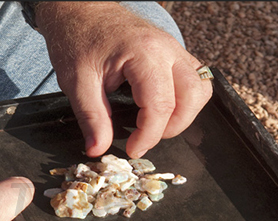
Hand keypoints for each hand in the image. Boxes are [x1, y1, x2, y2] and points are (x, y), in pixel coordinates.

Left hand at [36, 2, 212, 158]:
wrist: (79, 10)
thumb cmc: (78, 39)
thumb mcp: (77, 83)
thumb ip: (91, 119)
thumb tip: (98, 149)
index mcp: (143, 53)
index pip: (160, 105)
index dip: (149, 135)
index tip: (132, 149)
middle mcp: (166, 48)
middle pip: (192, 97)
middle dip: (172, 127)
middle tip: (144, 138)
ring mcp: (173, 48)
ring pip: (200, 88)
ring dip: (184, 114)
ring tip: (156, 125)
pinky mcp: (173, 52)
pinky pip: (194, 79)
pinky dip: (185, 99)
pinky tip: (161, 108)